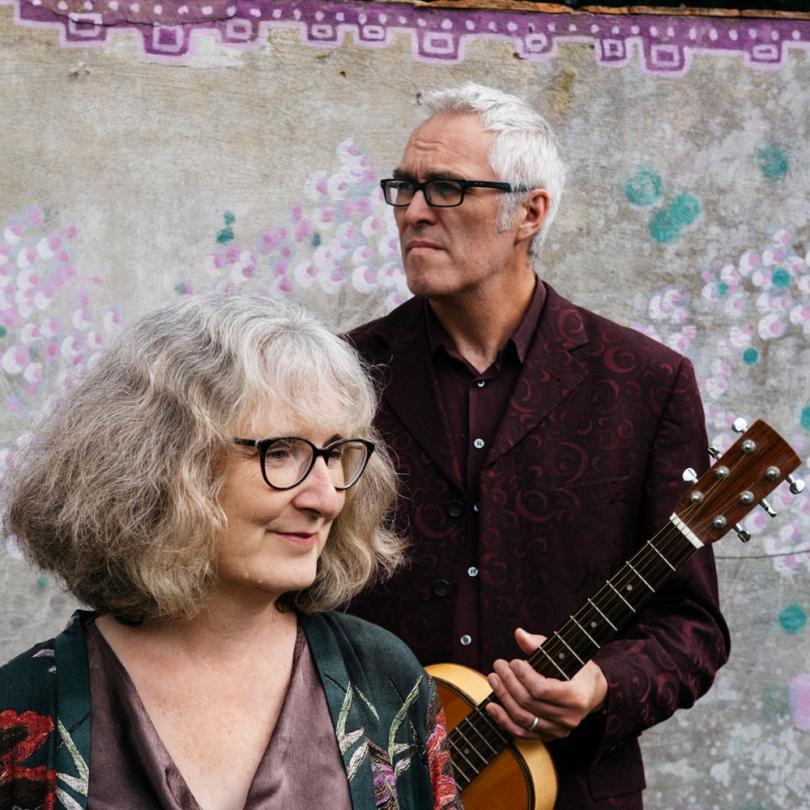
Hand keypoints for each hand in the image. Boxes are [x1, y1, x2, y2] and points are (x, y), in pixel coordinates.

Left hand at [485, 627, 607, 740]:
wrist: (591, 693)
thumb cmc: (577, 669)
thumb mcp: (565, 654)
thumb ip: (540, 644)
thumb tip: (519, 634)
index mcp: (576, 696)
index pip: (542, 690)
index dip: (523, 676)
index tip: (513, 662)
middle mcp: (568, 718)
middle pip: (529, 703)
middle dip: (508, 682)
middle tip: (498, 665)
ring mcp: (558, 730)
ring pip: (523, 719)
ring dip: (503, 698)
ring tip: (493, 679)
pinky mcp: (548, 736)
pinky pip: (522, 733)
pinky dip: (503, 721)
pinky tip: (490, 706)